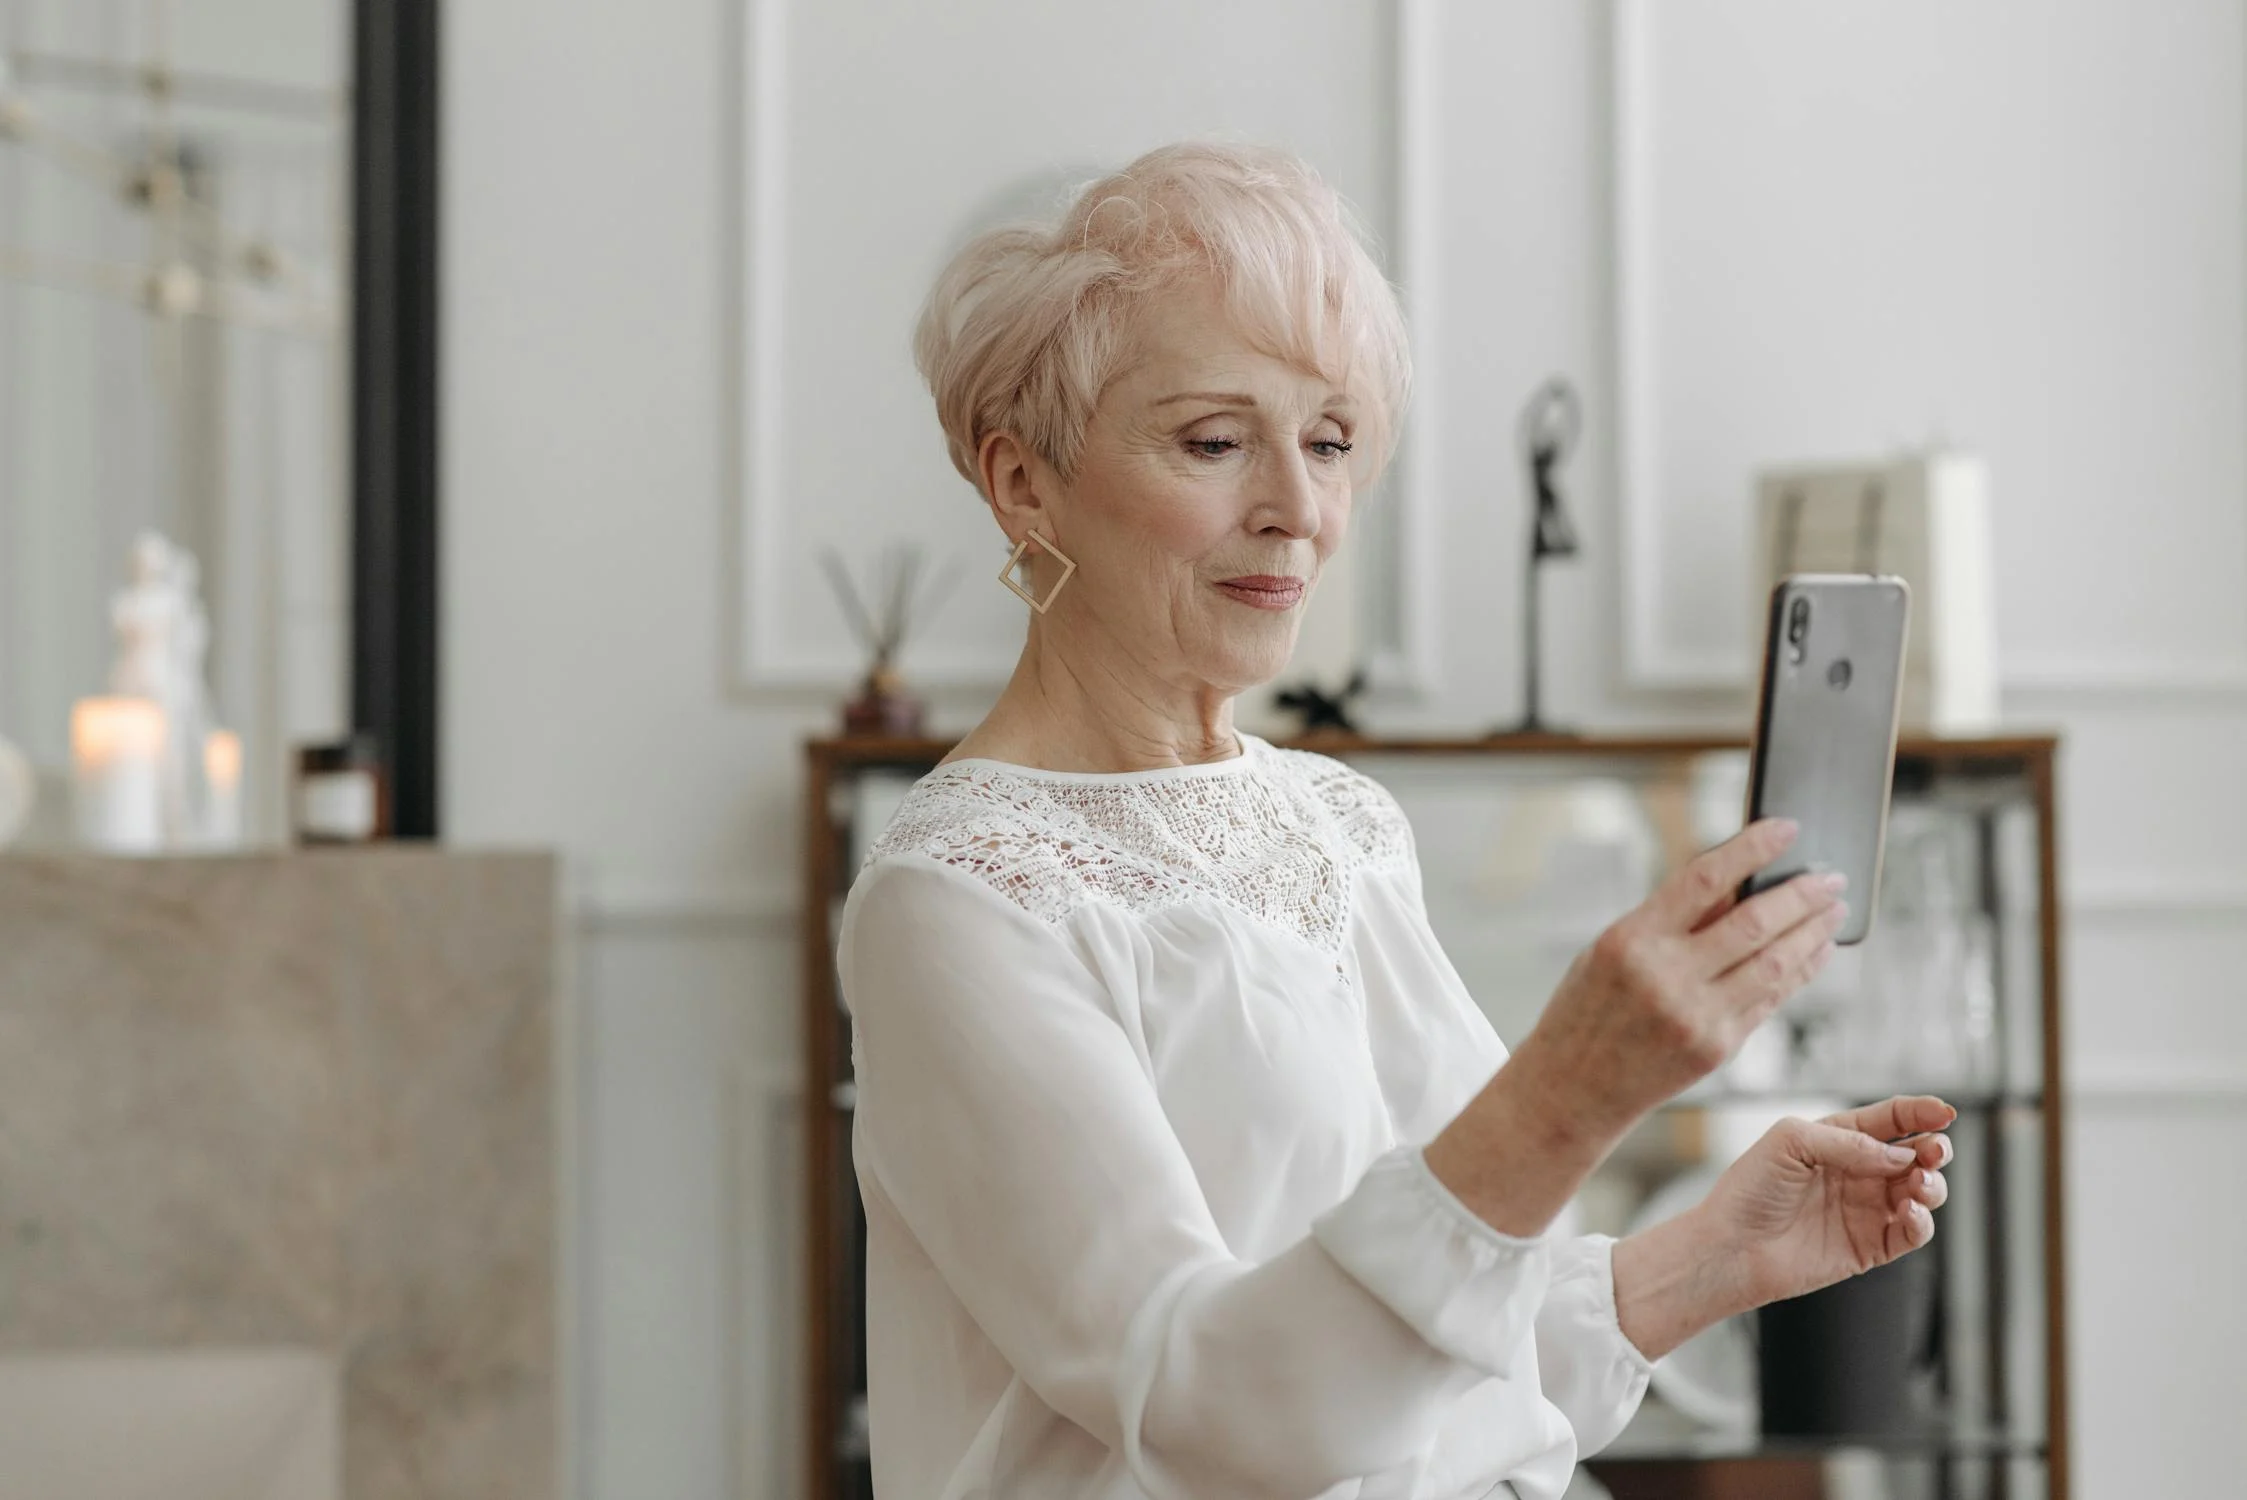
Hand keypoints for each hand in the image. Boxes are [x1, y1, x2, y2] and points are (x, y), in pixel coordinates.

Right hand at [1521, 818, 1848, 1138]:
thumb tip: (1738, 879)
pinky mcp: (1718, 1047)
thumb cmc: (1587, 1008)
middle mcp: (1666, 976)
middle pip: (1754, 923)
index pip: (1705, 878)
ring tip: (1833, 910)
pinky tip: (1816, 952)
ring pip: (1774, 963)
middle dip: (1802, 895)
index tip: (1787, 828)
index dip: (1752, 848)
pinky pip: (1771, 1000)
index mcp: (1632, 939)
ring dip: (1813, 932)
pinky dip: (1800, 972)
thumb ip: (1672, 918)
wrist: (1573, 1087)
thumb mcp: (1611, 949)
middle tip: (1831, 877)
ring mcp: (1696, 1016)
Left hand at [1698, 1095, 1955, 1308]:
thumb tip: (1901, 1154)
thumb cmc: (1751, 1189)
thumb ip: (1848, 1141)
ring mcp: (1866, 1209)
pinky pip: (1912, 1232)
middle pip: (1915, 1155)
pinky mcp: (1870, 1247)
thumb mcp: (1792, 1141)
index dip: (1920, 1112)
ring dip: (1932, 1185)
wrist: (1731, 1247)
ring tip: (1919, 1184)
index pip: (1890, 1120)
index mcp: (1837, 1139)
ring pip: (1922, 1192)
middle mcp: (1857, 1172)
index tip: (1945, 1112)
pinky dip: (1922, 1221)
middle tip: (1935, 1152)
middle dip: (1934, 1149)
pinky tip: (1909, 1211)